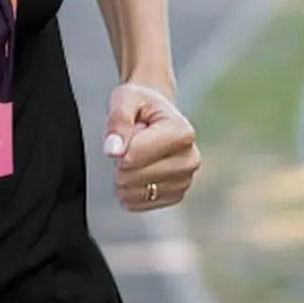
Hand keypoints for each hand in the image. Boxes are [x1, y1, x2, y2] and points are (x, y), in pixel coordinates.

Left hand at [102, 83, 199, 212]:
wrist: (156, 114)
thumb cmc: (141, 104)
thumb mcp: (125, 99)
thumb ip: (118, 121)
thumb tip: (113, 150)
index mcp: (181, 132)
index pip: (133, 155)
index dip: (117, 147)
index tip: (123, 135)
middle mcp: (190, 159)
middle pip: (132, 176)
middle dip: (119, 163)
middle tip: (129, 145)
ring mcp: (185, 180)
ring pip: (135, 192)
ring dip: (123, 178)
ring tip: (134, 157)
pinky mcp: (176, 195)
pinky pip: (140, 204)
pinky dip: (129, 191)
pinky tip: (136, 173)